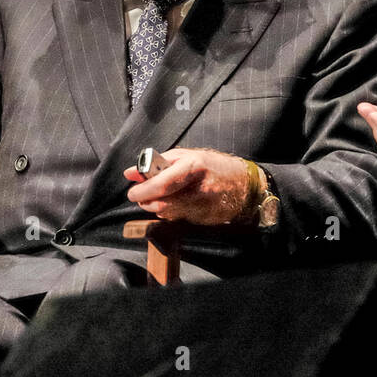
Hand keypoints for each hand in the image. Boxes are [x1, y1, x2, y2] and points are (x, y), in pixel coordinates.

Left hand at [123, 147, 252, 224]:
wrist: (245, 185)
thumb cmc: (215, 166)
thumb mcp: (188, 156)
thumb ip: (158, 163)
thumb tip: (131, 173)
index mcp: (195, 166)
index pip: (161, 184)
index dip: (143, 191)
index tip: (133, 192)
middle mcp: (200, 189)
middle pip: (162, 205)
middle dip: (146, 202)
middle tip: (143, 196)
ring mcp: (204, 207)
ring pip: (168, 214)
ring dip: (158, 208)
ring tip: (161, 197)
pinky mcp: (205, 221)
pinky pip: (180, 219)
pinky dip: (173, 213)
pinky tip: (180, 203)